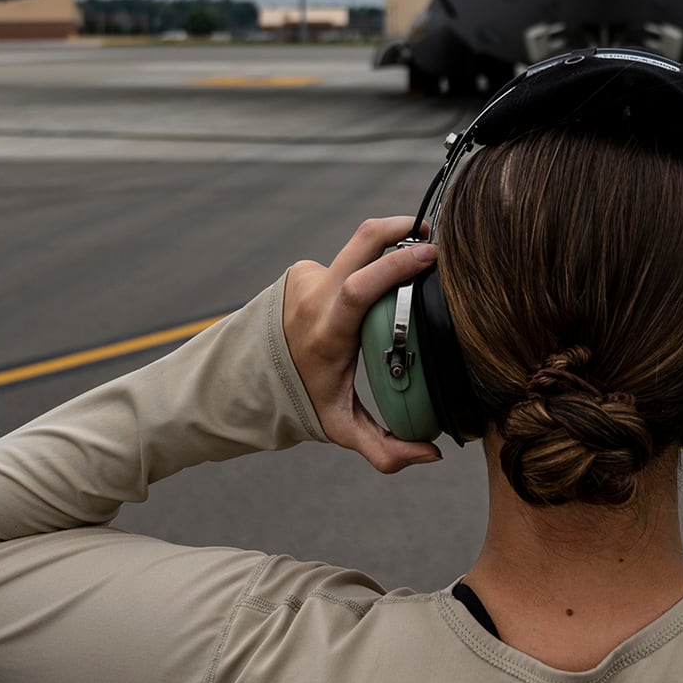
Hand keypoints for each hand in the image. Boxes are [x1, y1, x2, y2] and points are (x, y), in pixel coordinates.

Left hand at [281, 216, 442, 473]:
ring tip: (410, 273)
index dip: (396, 266)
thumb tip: (431, 455)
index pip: (360, 287)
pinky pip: (347, 259)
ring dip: (386, 255)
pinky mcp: (304, 269)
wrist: (248, 373)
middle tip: (434, 237)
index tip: (431, 255)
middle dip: (402, 227)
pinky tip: (375, 289)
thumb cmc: (303, 398)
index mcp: (326, 331)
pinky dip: (367, 266)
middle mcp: (314, 296)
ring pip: (359, 248)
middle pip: (362, 241)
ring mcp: (307, 277)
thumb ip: (384, 449)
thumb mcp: (340, 426)